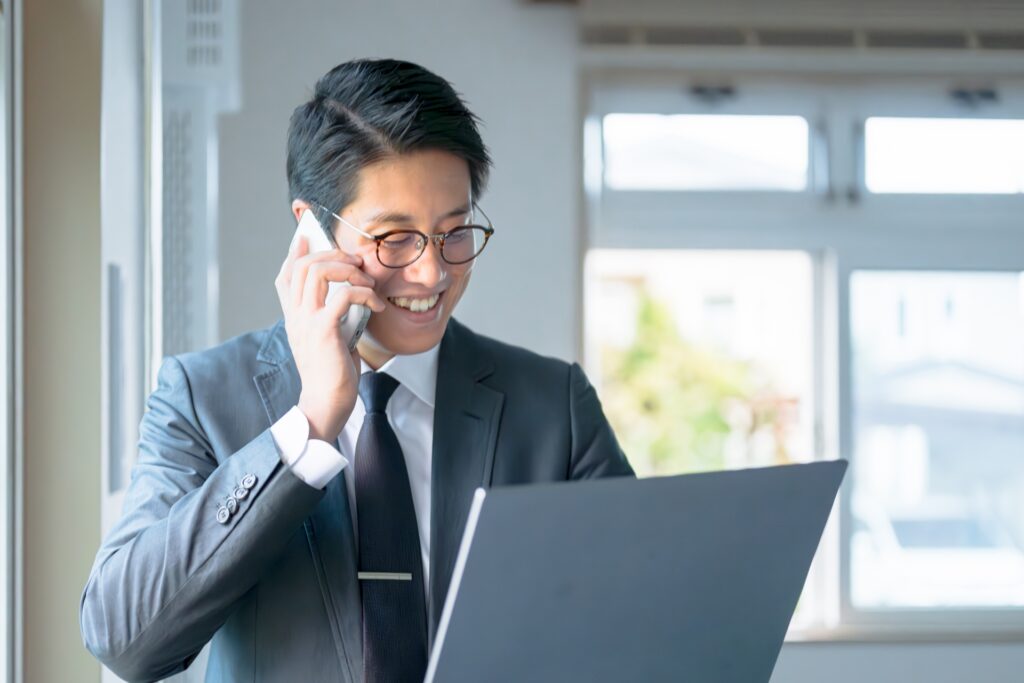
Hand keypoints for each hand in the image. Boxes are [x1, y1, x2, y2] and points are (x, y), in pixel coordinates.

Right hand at [275, 235, 385, 442]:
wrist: (326, 403)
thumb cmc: (332, 372)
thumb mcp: (328, 337)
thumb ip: (331, 314)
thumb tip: (349, 294)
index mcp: (294, 316)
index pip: (286, 274)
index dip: (296, 252)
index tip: (309, 236)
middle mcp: (295, 314)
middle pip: (304, 264)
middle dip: (334, 255)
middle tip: (357, 263)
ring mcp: (307, 321)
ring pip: (319, 272)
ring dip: (349, 270)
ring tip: (367, 282)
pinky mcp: (324, 330)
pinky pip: (343, 295)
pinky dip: (364, 293)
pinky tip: (376, 305)